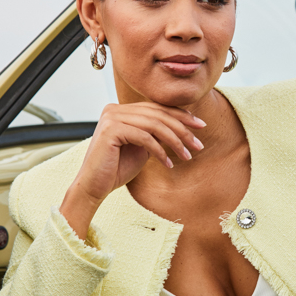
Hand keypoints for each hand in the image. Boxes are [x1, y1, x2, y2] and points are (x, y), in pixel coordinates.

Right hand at [60, 102, 205, 238]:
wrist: (94, 187)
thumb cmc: (117, 169)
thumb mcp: (143, 147)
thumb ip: (156, 134)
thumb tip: (182, 127)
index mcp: (121, 110)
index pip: (157, 108)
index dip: (181, 115)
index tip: (201, 126)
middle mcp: (114, 109)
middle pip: (158, 114)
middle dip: (182, 129)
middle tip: (199, 144)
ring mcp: (111, 117)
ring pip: (154, 124)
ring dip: (175, 141)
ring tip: (187, 155)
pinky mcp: (110, 129)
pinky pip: (145, 137)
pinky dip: (159, 151)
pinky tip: (168, 164)